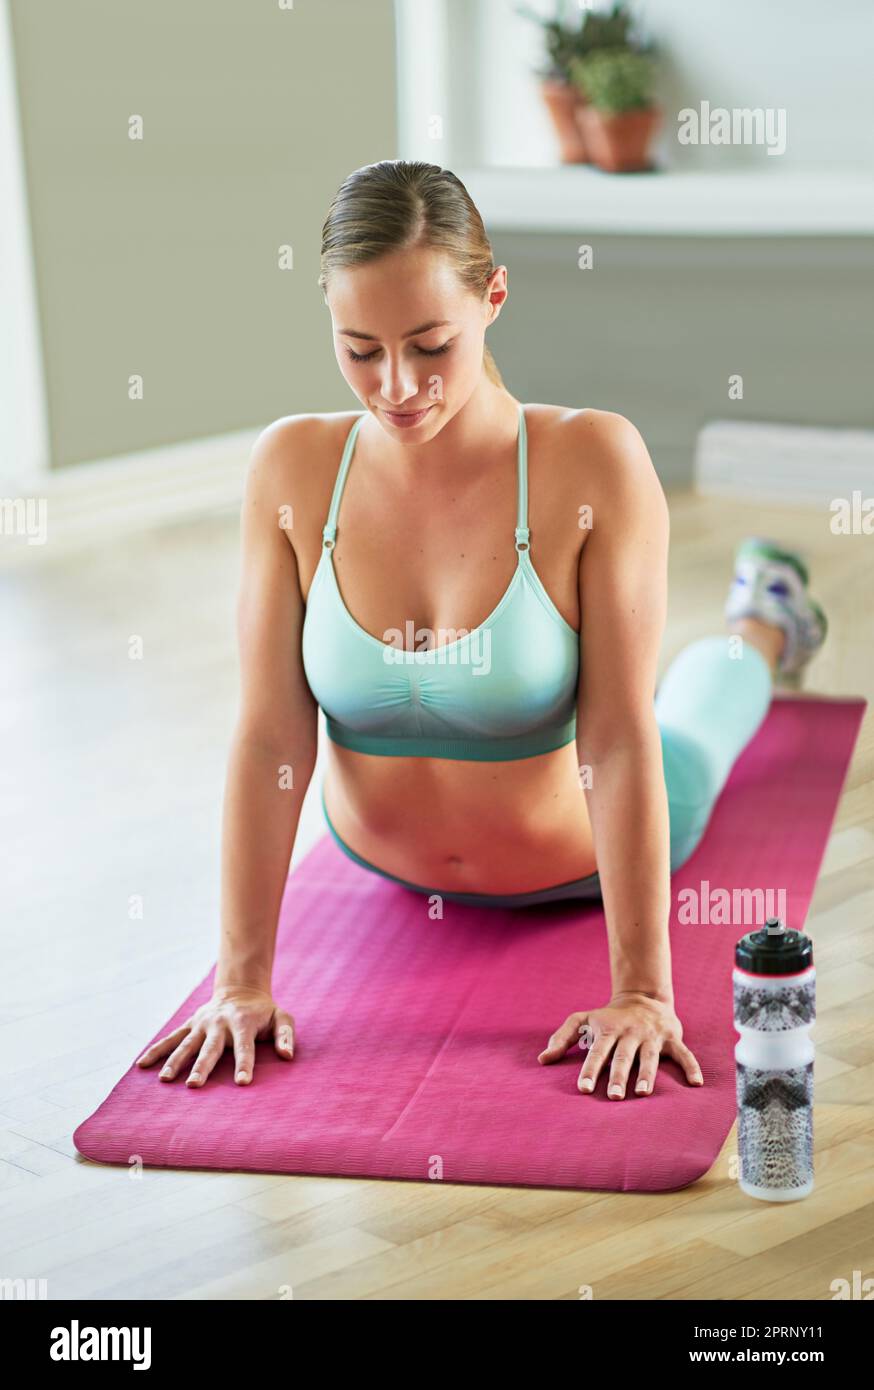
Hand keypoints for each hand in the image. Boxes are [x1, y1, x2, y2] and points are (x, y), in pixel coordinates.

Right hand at [135, 986, 294, 1086]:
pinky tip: (142, 1065)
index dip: (244, 1064)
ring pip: (186, 1044)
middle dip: (202, 1066)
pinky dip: (156, 1050)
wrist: (240, 990)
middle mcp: (219, 1024)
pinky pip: (171, 1039)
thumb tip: (287, 1055)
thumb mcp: (281, 1017)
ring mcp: (202, 1024)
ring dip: (175, 1061)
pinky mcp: (190, 1025)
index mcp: (243, 1023)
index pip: (245, 1047)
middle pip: (210, 1048)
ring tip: (165, 1079)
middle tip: (194, 1085)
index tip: (242, 1083)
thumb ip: (286, 1035)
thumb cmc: (263, 1011)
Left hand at [537, 991, 702, 1097]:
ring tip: (642, 1094)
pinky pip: (684, 1053)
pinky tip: (696, 1083)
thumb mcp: (583, 1019)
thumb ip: (562, 1037)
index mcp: (608, 1031)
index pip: (597, 1052)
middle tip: (612, 1097)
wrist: (642, 997)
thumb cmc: (608, 1016)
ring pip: (650, 1057)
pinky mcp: (672, 1038)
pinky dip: (691, 1066)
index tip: (582, 1089)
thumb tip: (542, 1059)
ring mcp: (652, 1036)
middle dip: (617, 1076)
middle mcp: (630, 1033)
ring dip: (647, 1075)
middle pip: (623, 1057)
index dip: (589, 1070)